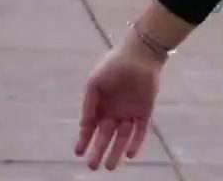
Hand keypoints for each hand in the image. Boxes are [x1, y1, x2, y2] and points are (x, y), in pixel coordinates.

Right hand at [75, 38, 162, 170]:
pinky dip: (135, 143)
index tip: (78, 153)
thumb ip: (89, 105)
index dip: (84, 140)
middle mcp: (113, 112)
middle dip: (98, 151)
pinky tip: (129, 154)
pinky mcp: (144, 113)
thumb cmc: (112, 66)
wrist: (138, 55)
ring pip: (122, 138)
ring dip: (116, 152)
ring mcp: (129, 114)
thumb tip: (84, 126)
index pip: (90, 127)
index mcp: (100, 105)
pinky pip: (140, 131)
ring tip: (109, 167)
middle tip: (92, 167)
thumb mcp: (94, 84)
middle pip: (105, 137)